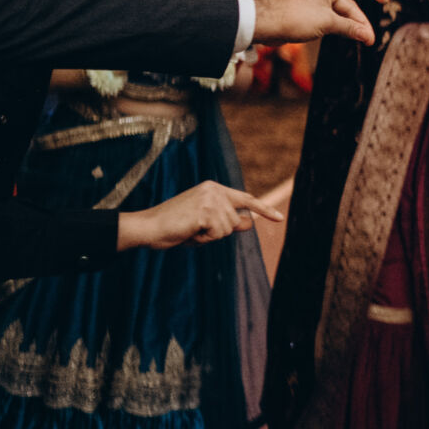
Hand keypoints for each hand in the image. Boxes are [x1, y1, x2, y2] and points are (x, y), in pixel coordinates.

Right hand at [117, 181, 283, 250]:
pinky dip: (204, 239)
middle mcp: (214, 189)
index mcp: (214, 188)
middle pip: (235, 222)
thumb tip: (251, 222)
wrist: (148, 227)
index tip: (280, 218)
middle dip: (218, 233)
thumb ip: (228, 220)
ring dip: (209, 237)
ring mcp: (210, 199)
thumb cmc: (174, 226)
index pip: (245, 199)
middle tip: (194, 229)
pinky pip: (217, 234)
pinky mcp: (205, 211)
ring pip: (227, 230)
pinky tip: (189, 232)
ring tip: (190, 230)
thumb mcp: (205, 223)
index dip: (264, 210)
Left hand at [253, 0, 390, 45]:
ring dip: (351, 26)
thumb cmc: (295, 16)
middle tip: (369, 38)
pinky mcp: (312, 11)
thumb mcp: (327, 22)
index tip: (385, 2)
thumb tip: (368, 36)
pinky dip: (341, 26)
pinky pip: (332, 17)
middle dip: (361, 20)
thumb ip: (350, 28)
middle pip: (351, 2)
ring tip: (363, 41)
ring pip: (342, 12)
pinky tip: (349, 37)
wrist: (267, 24)